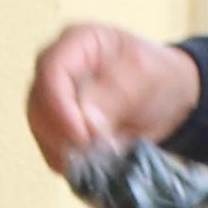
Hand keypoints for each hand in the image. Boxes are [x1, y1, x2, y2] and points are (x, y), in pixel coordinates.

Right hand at [24, 21, 199, 168]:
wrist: (168, 97)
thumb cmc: (157, 76)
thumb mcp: (145, 77)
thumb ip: (115, 95)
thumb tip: (87, 124)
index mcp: (77, 42)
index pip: (51, 72)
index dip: (61, 108)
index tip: (83, 137)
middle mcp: (56, 69)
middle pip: (39, 105)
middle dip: (65, 135)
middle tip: (98, 153)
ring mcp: (52, 100)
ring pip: (41, 131)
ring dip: (68, 152)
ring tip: (102, 159)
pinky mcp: (56, 128)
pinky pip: (51, 150)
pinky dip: (72, 163)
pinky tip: (95, 165)